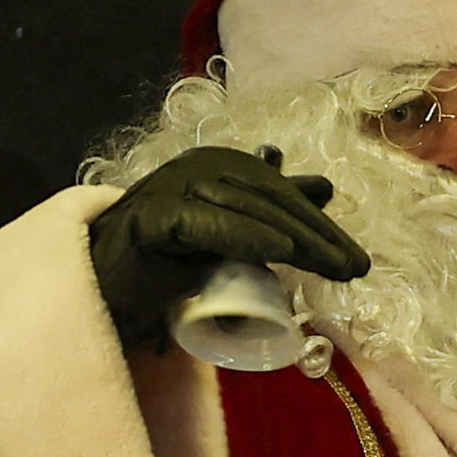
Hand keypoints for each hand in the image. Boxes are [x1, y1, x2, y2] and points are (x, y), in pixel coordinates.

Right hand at [87, 141, 371, 351]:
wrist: (99, 290)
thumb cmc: (163, 264)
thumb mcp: (227, 235)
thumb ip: (268, 210)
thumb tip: (324, 187)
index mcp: (216, 166)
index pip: (278, 194)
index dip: (320, 225)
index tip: (356, 261)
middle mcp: (194, 168)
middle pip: (267, 200)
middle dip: (317, 235)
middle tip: (355, 268)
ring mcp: (168, 187)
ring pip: (244, 209)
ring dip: (295, 239)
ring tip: (332, 265)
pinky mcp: (150, 217)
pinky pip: (203, 223)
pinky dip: (241, 234)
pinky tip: (278, 249)